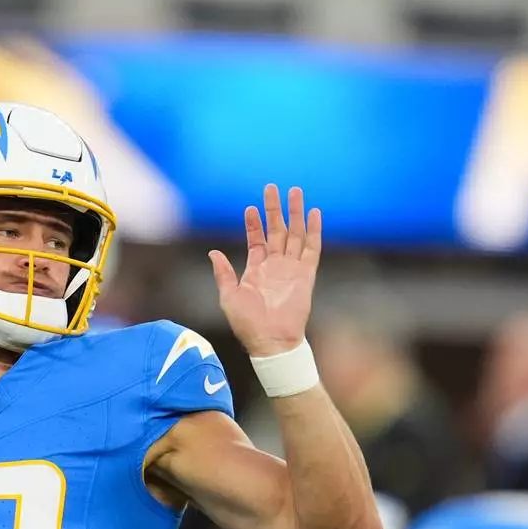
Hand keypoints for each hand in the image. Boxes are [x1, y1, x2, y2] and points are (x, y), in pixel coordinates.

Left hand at [209, 185, 319, 356]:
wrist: (270, 340)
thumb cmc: (247, 323)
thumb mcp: (229, 296)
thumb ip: (223, 273)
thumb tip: (213, 253)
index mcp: (256, 270)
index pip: (256, 240)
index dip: (253, 224)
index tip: (250, 207)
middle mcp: (275, 266)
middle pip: (277, 230)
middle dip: (274, 209)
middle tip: (272, 188)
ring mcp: (291, 268)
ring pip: (295, 234)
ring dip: (295, 213)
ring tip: (295, 192)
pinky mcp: (306, 274)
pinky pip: (312, 248)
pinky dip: (314, 230)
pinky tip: (314, 213)